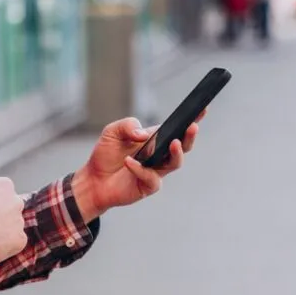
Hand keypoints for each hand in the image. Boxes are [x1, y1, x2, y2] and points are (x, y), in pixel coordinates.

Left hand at [72, 111, 204, 219]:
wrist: (93, 179)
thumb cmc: (105, 154)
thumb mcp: (112, 132)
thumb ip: (127, 125)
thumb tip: (144, 134)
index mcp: (155, 139)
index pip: (176, 127)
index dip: (192, 118)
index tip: (203, 108)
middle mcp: (159, 154)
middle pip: (183, 146)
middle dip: (189, 136)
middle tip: (192, 127)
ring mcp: (156, 171)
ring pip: (175, 163)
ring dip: (176, 153)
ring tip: (174, 143)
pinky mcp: (148, 186)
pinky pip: (151, 177)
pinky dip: (140, 169)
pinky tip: (129, 162)